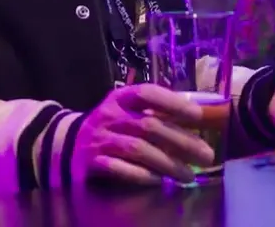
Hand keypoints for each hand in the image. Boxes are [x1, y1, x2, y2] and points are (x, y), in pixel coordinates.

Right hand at [70, 83, 214, 186]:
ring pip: (137, 149)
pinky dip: (140, 175)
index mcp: (120, 98)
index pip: (148, 93)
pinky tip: (159, 181)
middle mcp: (108, 115)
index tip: (198, 115)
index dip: (174, 103)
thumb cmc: (111, 127)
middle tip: (205, 156)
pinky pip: (118, 168)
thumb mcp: (128, 111)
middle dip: (181, 141)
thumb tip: (199, 114)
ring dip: (167, 163)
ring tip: (188, 175)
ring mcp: (98, 139)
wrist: (68, 146)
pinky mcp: (91, 163)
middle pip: (149, 125)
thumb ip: (156, 111)